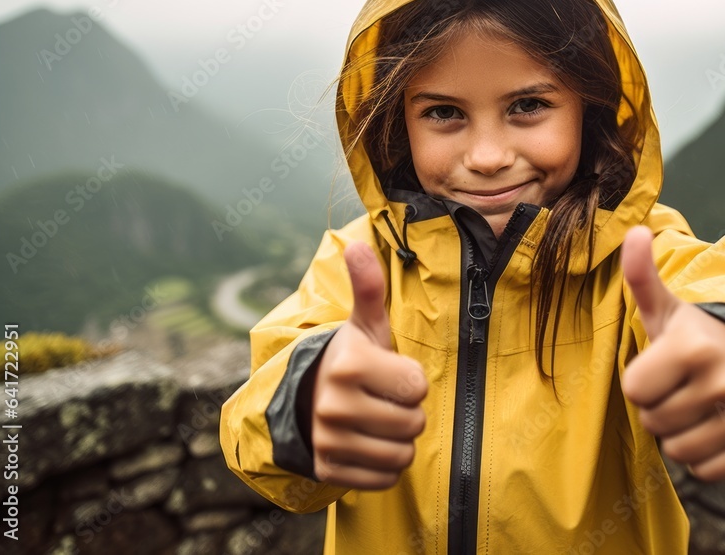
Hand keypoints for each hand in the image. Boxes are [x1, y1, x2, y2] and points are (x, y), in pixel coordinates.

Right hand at [311, 241, 427, 488]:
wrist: (307, 399)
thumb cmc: (352, 358)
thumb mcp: (364, 324)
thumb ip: (369, 287)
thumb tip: (357, 246)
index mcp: (348, 364)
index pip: (417, 385)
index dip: (412, 380)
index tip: (391, 374)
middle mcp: (333, 404)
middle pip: (413, 423)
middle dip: (409, 412)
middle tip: (387, 400)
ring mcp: (328, 440)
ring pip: (401, 455)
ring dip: (400, 441)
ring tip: (380, 421)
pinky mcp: (327, 470)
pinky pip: (384, 479)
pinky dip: (385, 467)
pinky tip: (370, 445)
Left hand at [620, 226, 724, 481]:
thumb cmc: (698, 339)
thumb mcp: (668, 309)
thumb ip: (642, 275)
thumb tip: (634, 232)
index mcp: (694, 345)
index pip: (633, 390)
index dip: (641, 381)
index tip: (661, 367)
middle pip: (653, 422)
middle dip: (659, 408)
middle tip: (681, 386)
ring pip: (677, 451)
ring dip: (679, 434)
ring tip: (696, 406)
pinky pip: (705, 471)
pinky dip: (704, 456)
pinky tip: (714, 427)